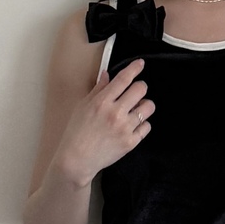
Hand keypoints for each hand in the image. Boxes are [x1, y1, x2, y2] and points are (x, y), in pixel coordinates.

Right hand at [56, 60, 152, 184]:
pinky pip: (147, 127)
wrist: (76, 160)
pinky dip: (142, 124)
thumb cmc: (76, 133)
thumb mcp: (82, 107)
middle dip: (140, 87)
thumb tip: (107, 75)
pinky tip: (133, 126)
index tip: (140, 64)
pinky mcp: (131, 142)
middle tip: (135, 92)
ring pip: (148, 107)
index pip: (123, 79)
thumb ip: (97, 89)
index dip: (134, 68)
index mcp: (102, 101)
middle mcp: (115, 113)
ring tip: (135, 110)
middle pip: (141, 89)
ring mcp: (125, 128)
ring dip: (144, 105)